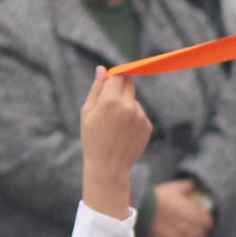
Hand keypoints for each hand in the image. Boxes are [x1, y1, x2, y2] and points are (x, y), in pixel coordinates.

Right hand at [79, 68, 152, 220]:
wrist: (108, 167)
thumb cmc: (92, 138)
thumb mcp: (87, 112)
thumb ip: (96, 89)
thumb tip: (102, 69)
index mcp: (111, 100)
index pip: (118, 76)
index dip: (113, 78)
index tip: (108, 84)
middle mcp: (129, 106)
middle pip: (129, 84)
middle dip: (120, 88)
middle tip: (109, 103)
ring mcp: (141, 116)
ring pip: (134, 100)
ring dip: (126, 105)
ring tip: (114, 125)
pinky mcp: (148, 126)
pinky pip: (140, 114)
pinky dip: (132, 118)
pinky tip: (123, 132)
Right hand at [146, 178, 212, 236]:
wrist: (141, 207)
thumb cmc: (157, 197)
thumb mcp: (172, 188)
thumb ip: (184, 187)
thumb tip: (192, 184)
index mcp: (190, 212)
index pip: (206, 221)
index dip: (207, 222)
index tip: (207, 223)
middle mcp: (187, 225)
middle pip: (200, 234)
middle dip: (200, 233)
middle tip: (199, 232)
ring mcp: (177, 235)